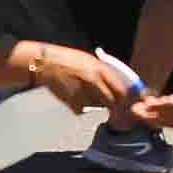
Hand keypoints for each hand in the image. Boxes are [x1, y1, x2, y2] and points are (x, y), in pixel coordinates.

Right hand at [18, 44, 132, 117]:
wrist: (45, 63)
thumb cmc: (68, 60)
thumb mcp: (90, 61)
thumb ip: (104, 74)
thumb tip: (119, 87)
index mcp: (101, 69)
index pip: (122, 90)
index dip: (127, 100)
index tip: (127, 104)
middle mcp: (94, 82)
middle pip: (113, 102)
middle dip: (116, 109)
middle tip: (114, 111)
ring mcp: (84, 93)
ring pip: (98, 106)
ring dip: (96, 105)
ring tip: (82, 92)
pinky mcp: (72, 103)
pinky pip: (83, 109)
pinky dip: (80, 106)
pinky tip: (72, 94)